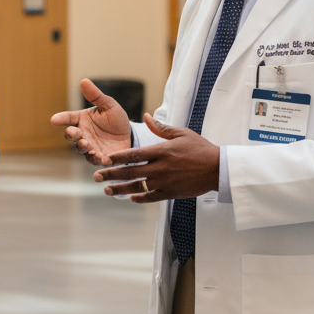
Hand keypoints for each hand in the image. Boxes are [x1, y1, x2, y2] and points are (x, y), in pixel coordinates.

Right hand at [50, 79, 133, 165]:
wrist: (130, 136)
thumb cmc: (117, 119)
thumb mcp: (109, 105)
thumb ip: (96, 96)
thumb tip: (83, 81)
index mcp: (83, 119)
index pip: (69, 118)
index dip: (61, 118)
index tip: (54, 120)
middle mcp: (83, 133)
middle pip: (70, 135)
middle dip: (70, 134)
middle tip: (74, 132)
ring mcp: (89, 147)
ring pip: (79, 148)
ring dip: (81, 147)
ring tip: (86, 145)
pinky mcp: (98, 158)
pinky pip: (93, 160)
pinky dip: (95, 158)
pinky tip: (100, 156)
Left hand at [91, 114, 219, 202]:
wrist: (217, 168)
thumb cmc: (200, 148)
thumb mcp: (181, 133)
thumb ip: (161, 128)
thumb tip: (146, 116)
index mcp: (162, 151)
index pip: (134, 154)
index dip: (117, 158)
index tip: (104, 159)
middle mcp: (161, 167)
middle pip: (131, 172)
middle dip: (111, 174)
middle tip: (96, 176)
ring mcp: (165, 182)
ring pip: (138, 186)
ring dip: (120, 189)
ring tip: (106, 190)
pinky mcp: (171, 193)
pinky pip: (151, 197)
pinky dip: (139, 197)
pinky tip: (130, 197)